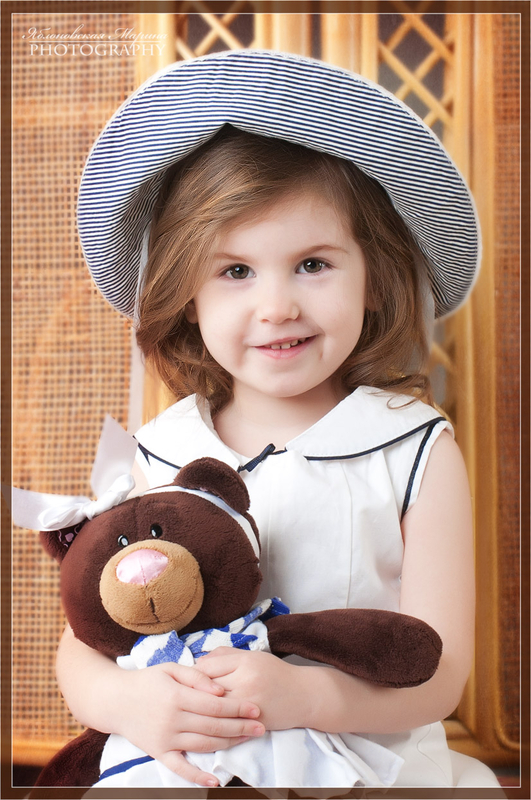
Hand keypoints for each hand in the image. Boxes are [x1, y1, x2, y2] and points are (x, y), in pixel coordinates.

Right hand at [115, 661, 264, 785]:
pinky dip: (197, 777)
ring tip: (247, 739)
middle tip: (261, 726)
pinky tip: (215, 781)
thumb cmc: (147, 680)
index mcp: (177, 696)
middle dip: (240, 727)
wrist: (115, 700)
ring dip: (228, 744)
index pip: (214, 704)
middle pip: (213, 726)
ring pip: (203, 745)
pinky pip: (180, 768)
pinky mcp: (158, 753)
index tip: (256, 708)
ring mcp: (165, 739)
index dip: (237, 707)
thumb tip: (220, 689)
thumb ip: (197, 675)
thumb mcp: (171, 668)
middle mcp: (172, 719)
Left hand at [196, 648, 310, 730]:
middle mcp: (246, 680)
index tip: (185, 681)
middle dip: (191, 695)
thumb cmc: (275, 673)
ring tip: (191, 713)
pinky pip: (227, 726)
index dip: (192, 676)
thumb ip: (225, 655)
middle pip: (207, 689)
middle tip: (181, 700)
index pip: (207, 668)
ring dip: (200, 712)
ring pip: (214, 710)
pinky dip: (215, 725)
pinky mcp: (252, 723)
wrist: (304, 695)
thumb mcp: (252, 656)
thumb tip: (198, 661)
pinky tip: (207, 725)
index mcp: (245, 661)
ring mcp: (249, 704)